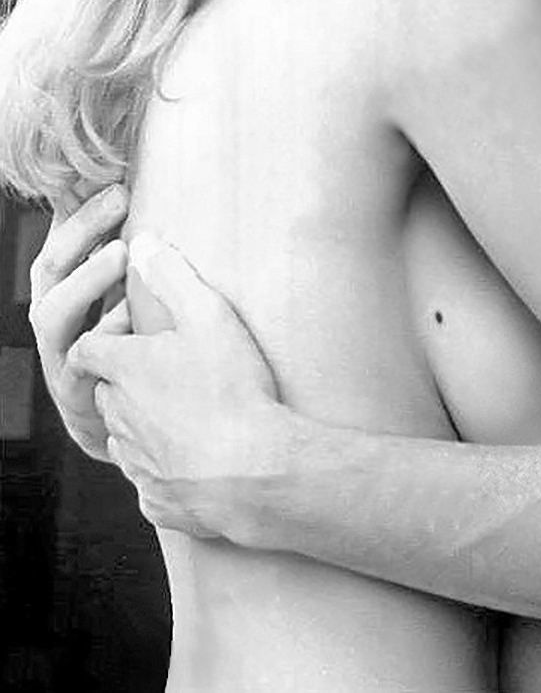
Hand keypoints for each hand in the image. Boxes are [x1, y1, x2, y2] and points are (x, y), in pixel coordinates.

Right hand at [29, 183, 129, 459]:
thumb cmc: (122, 335)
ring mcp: (57, 349)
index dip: (75, 199)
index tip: (107, 166)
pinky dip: (107, 334)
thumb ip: (120, 240)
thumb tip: (136, 182)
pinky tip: (131, 315)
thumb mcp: (118, 284)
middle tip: (120, 196)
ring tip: (120, 253)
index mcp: (61, 279)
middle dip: (82, 227)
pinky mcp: (73, 387)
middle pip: (51, 262)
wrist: (115, 416)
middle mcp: (51, 309)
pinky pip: (82, 360)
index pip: (60, 230)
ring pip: (55, 311)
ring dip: (86, 279)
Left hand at [71, 236, 281, 539]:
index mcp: (125, 371)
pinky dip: (166, 467)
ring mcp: (136, 462)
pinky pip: (151, 480)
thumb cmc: (232, 389)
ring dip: (144, 424)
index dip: (103, 340)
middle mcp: (119, 417)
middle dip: (127, 382)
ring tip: (187, 412)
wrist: (254, 472)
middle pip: (106, 393)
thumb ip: (174, 275)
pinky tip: (200, 456)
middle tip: (169, 370)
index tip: (129, 336)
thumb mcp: (209, 315)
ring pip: (126, 437)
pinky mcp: (156, 499)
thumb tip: (144, 241)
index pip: (86, 350)